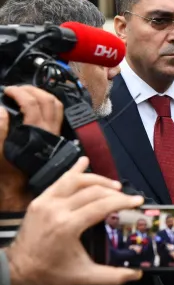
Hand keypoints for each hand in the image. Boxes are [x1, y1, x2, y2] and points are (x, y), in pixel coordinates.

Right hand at [0, 86, 64, 210]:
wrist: (18, 195)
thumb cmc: (5, 176)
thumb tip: (1, 109)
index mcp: (34, 134)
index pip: (32, 104)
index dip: (19, 93)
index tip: (7, 91)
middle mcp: (49, 132)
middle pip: (48, 101)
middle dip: (32, 90)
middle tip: (16, 89)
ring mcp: (53, 135)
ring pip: (57, 106)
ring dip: (42, 94)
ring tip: (25, 92)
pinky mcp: (54, 139)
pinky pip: (57, 115)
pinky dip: (48, 104)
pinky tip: (36, 104)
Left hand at [6, 157, 143, 284]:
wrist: (17, 268)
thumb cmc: (51, 272)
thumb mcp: (83, 276)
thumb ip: (111, 275)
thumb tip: (137, 274)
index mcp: (68, 226)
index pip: (102, 205)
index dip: (123, 201)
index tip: (138, 201)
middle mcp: (57, 209)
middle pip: (93, 191)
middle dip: (114, 192)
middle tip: (128, 197)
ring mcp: (46, 202)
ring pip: (76, 180)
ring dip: (98, 179)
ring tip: (113, 185)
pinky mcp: (40, 200)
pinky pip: (60, 180)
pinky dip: (74, 171)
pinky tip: (84, 162)